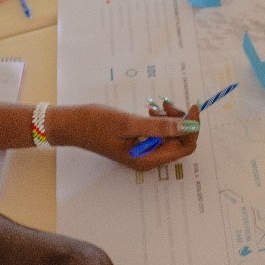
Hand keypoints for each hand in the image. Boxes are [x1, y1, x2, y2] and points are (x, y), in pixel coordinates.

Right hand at [47, 102, 199, 170]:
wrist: (72, 125)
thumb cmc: (96, 124)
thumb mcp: (130, 123)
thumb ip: (160, 126)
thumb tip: (188, 126)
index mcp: (148, 159)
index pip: (184, 147)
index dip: (192, 127)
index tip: (192, 106)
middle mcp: (148, 159)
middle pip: (179, 141)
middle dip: (179, 121)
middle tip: (166, 104)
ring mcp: (143, 151)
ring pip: (170, 135)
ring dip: (169, 119)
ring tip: (156, 106)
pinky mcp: (138, 143)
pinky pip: (158, 133)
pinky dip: (159, 120)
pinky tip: (149, 111)